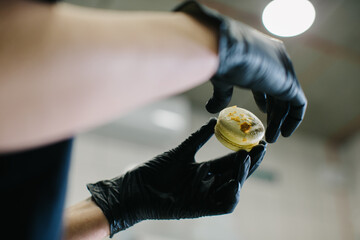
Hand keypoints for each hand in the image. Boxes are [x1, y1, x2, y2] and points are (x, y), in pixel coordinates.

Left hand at [87, 118, 265, 236]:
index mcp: (204, 170)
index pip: (230, 161)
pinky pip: (224, 205)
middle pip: (236, 173)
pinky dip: (232, 195)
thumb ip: (198, 139)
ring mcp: (205, 196)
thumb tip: (214, 121)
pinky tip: (235, 181)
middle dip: (250, 162)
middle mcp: (208, 183)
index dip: (245, 152)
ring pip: (233, 188)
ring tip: (245, 157)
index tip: (256, 140)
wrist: (135, 189)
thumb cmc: (154, 170)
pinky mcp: (200, 208)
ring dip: (242, 175)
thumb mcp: (180, 152)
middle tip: (261, 147)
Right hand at [175, 1, 306, 142]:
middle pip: (278, 90)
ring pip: (286, 99)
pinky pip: (297, 104)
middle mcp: (276, 58)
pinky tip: (284, 133)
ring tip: (272, 138)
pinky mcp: (289, 83)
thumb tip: (211, 109)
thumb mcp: (223, 78)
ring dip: (279, 120)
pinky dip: (293, 120)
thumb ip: (222, 93)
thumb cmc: (220, 59)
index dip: (264, 95)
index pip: (267, 77)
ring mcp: (284, 70)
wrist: (227, 49)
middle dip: (272, 111)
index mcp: (261, 52)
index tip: (260, 110)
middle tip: (265, 128)